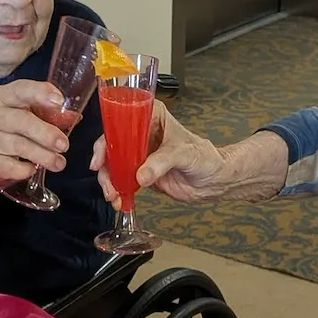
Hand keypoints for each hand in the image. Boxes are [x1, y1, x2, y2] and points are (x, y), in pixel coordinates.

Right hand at [0, 79, 69, 188]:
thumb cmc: (10, 128)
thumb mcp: (25, 113)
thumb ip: (47, 113)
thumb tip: (73, 117)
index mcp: (2, 96)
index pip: (21, 90)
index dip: (40, 93)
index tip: (59, 101)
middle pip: (19, 120)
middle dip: (45, 133)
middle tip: (64, 145)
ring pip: (17, 145)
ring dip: (42, 155)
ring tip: (59, 163)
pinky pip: (6, 166)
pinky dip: (22, 169)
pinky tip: (32, 169)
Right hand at [91, 104, 230, 205]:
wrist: (215, 181)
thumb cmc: (206, 158)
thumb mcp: (185, 154)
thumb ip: (163, 162)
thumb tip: (140, 175)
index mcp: (152, 117)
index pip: (123, 119)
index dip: (109, 134)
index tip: (103, 152)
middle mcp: (142, 133)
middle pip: (113, 143)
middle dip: (104, 161)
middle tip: (104, 177)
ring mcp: (140, 154)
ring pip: (114, 163)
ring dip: (109, 179)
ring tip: (113, 195)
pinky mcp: (140, 173)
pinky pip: (122, 179)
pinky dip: (117, 189)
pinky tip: (118, 199)